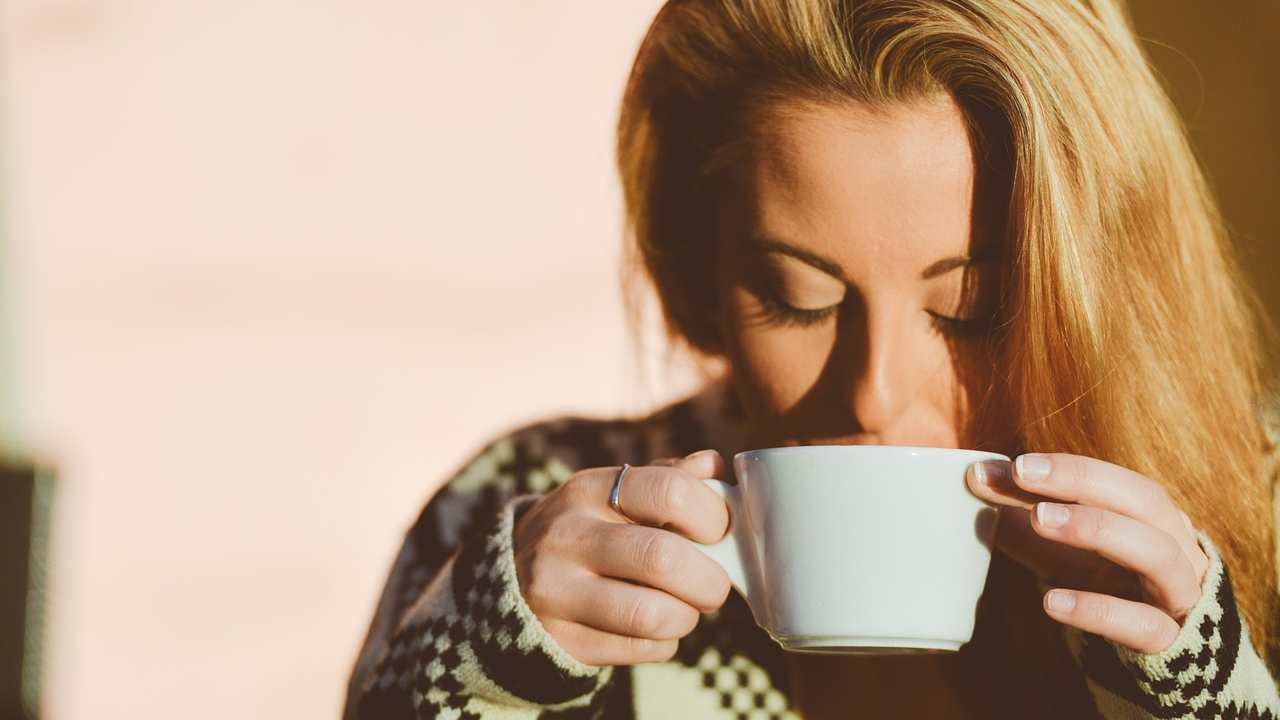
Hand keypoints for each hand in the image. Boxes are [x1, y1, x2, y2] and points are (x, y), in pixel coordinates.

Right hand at [513, 450, 732, 665]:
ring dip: (686, 616)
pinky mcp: (560, 640)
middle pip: (663, 559)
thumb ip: (667, 478)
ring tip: (683, 608)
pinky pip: (638, 649)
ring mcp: (556, 592)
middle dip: (708, 580)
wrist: (510, 581)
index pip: (670, 491)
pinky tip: (654, 628)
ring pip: (651, 615)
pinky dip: (663, 643)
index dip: (712, 516)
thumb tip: (716, 468)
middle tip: (713, 584)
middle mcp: (567, 536)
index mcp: (589, 490)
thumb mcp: (614, 494)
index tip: (719, 533)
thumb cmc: (588, 530)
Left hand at [966, 453, 1209, 653]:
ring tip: (1039, 518)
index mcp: (1153, 520)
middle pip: (1145, 501)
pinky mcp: (1170, 643)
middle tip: (1023, 473)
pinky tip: (1050, 601)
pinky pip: (1142, 624)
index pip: (1115, 481)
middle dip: (1083, 481)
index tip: (1015, 464)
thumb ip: (1021, 517)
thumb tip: (976, 477)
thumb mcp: (1060, 551)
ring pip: (1156, 554)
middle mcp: (1177, 548)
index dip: (1069, 468)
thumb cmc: (1104, 589)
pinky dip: (1097, 609)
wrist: (1155, 661)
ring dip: (1097, 528)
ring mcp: (1178, 596)